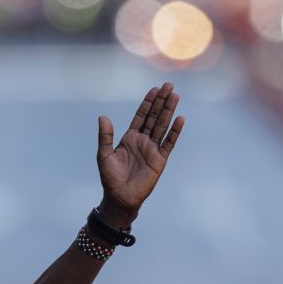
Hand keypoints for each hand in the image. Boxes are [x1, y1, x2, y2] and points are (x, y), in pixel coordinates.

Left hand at [96, 83, 184, 226]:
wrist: (120, 197)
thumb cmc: (110, 178)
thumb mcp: (104, 154)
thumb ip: (105, 136)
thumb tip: (102, 117)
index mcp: (129, 138)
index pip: (141, 116)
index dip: (147, 103)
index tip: (154, 89)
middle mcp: (142, 141)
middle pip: (154, 117)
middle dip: (161, 101)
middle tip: (169, 85)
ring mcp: (152, 149)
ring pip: (162, 125)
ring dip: (168, 111)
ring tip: (175, 95)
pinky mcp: (160, 159)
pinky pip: (169, 143)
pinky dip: (174, 131)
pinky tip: (180, 119)